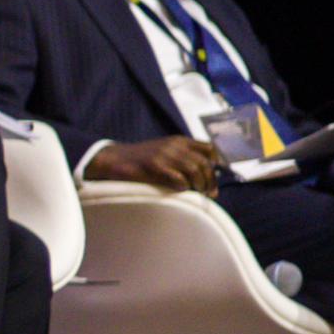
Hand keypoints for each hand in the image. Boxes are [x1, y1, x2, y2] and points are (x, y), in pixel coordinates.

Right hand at [89, 134, 220, 193]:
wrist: (116, 159)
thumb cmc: (143, 160)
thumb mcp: (166, 151)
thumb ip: (184, 157)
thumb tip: (205, 175)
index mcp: (179, 140)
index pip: (209, 149)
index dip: (217, 164)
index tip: (215, 177)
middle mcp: (175, 145)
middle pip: (205, 163)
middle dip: (210, 180)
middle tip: (210, 193)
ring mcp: (165, 155)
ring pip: (195, 170)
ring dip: (199, 185)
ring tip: (197, 193)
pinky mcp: (155, 166)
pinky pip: (179, 179)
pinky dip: (184, 187)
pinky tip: (180, 190)